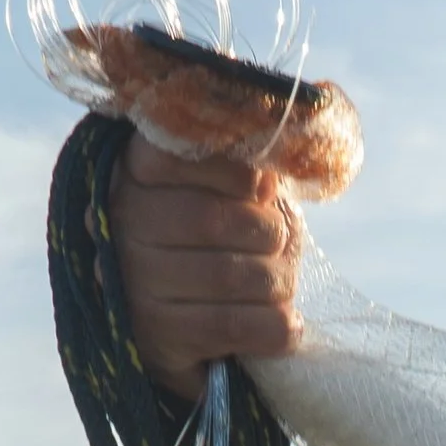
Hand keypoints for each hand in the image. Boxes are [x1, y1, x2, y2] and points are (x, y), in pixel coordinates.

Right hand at [108, 128, 303, 400]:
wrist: (191, 332)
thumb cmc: (222, 240)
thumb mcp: (234, 183)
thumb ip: (256, 143)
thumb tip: (322, 105)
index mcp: (135, 169)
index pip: (190, 150)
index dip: (243, 172)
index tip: (263, 188)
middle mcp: (123, 222)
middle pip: (222, 219)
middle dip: (272, 234)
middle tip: (277, 244)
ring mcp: (134, 284)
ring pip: (239, 275)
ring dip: (279, 281)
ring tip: (275, 283)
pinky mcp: (156, 340)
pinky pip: (240, 326)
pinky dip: (278, 326)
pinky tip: (281, 323)